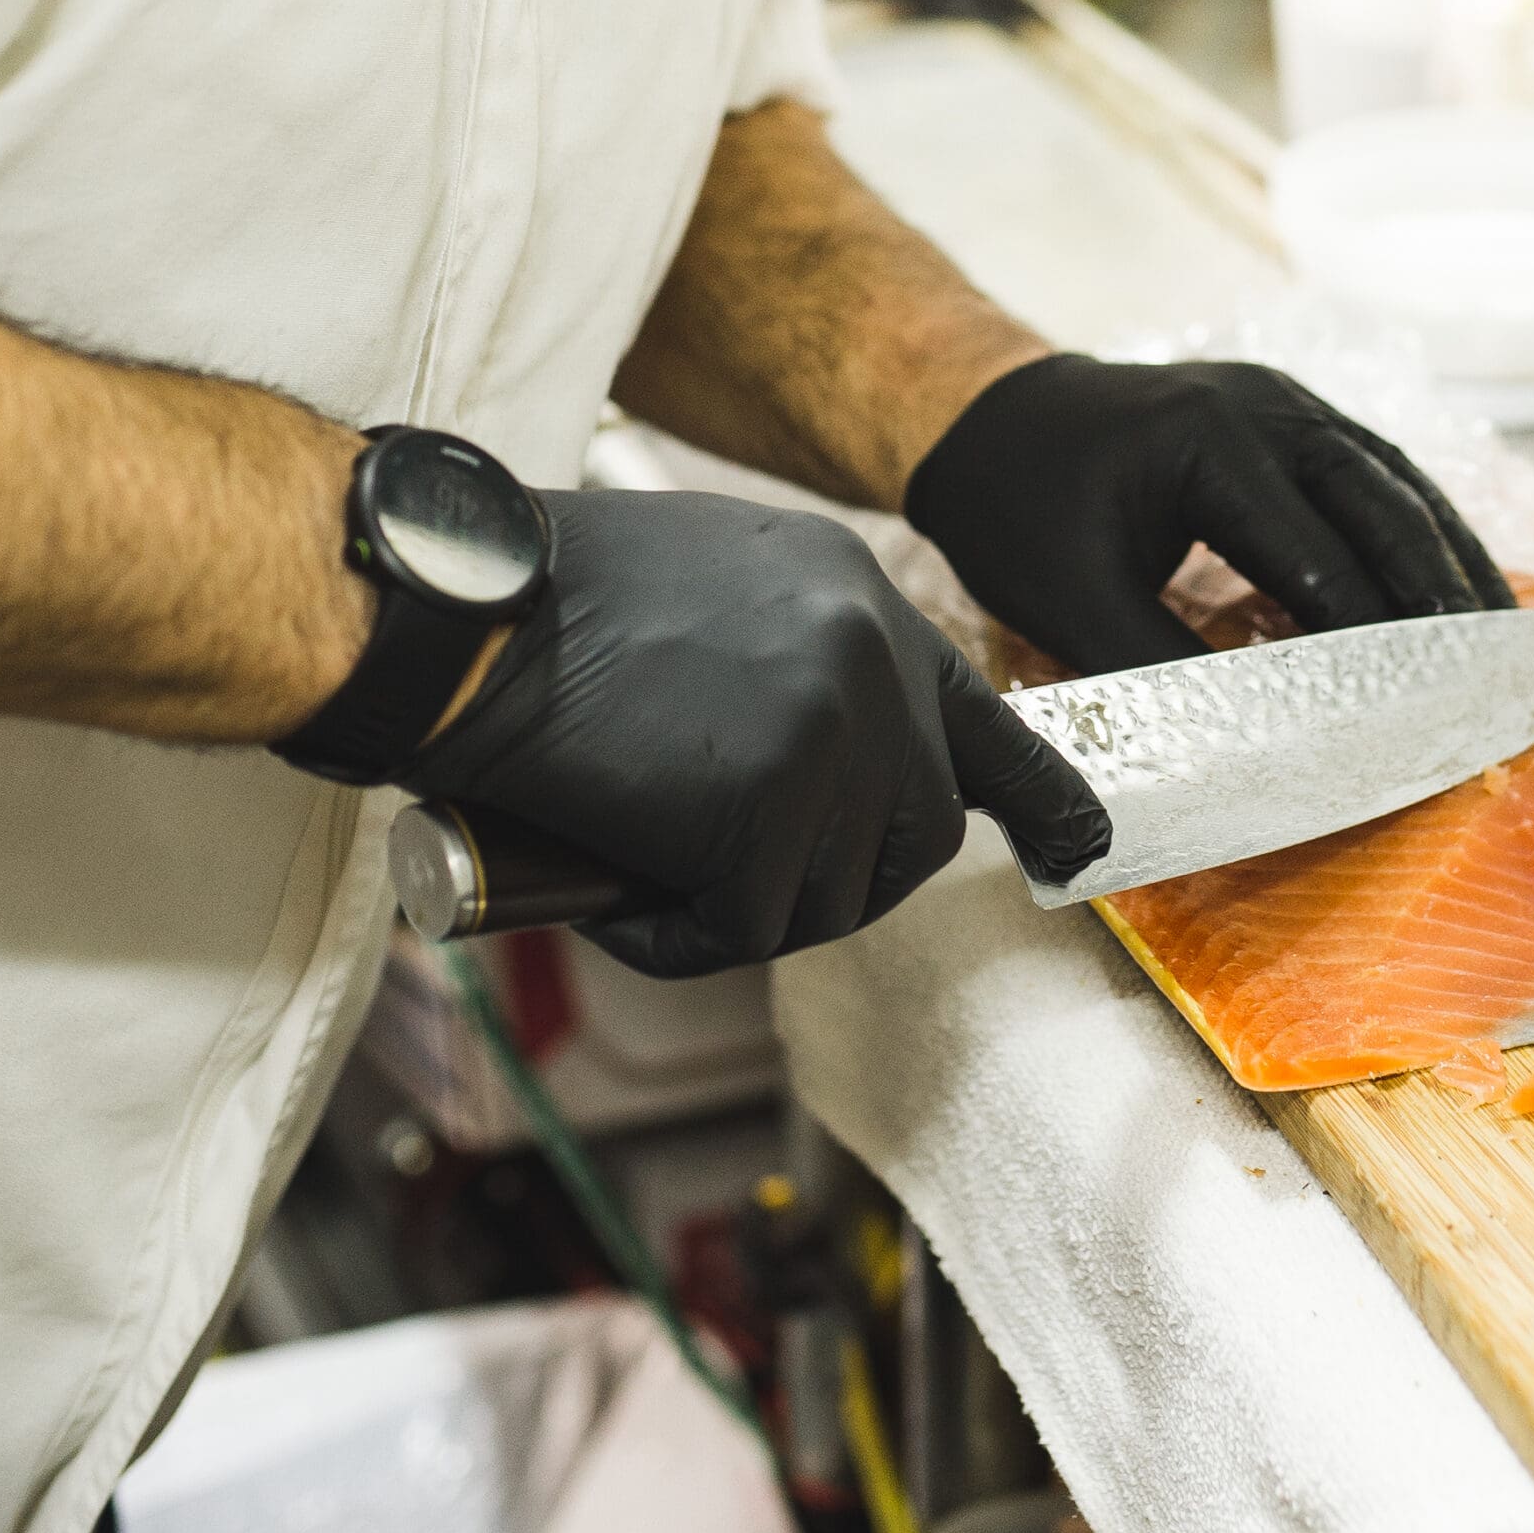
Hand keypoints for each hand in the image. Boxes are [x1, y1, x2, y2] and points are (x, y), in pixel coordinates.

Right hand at [403, 490, 1110, 976]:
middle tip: (716, 874)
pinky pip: (742, 933)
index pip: (976, 715)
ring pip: (827, 897)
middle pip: (912, 835)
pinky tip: (609, 888)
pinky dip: (667, 938)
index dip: (1032, 796)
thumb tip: (816, 793)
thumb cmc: (532, 616)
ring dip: (729, 908)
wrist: (454, 611)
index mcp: (854, 594)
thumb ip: (786, 676)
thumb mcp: (706, 603)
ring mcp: (834, 724)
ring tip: (633, 848)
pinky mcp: (772, 801)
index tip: (1079, 848)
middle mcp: (871, 650)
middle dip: (827, 882)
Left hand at [902, 354, 1515, 674]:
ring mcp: (1287, 401)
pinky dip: (1423, 532)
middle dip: (1440, 595)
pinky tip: (1455, 588)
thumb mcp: (1069, 601)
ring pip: (1396, 483)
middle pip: (1382, 504)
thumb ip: (1157, 672)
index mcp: (1210, 443)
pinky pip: (1379, 474)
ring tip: (1503, 642)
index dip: (1370, 639)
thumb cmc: (1018, 508)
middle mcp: (1268, 406)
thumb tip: (1243, 753)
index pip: (1317, 554)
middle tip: (1491, 680)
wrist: (988, 414)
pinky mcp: (1295, 416)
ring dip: (1452, 560)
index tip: (1410, 710)